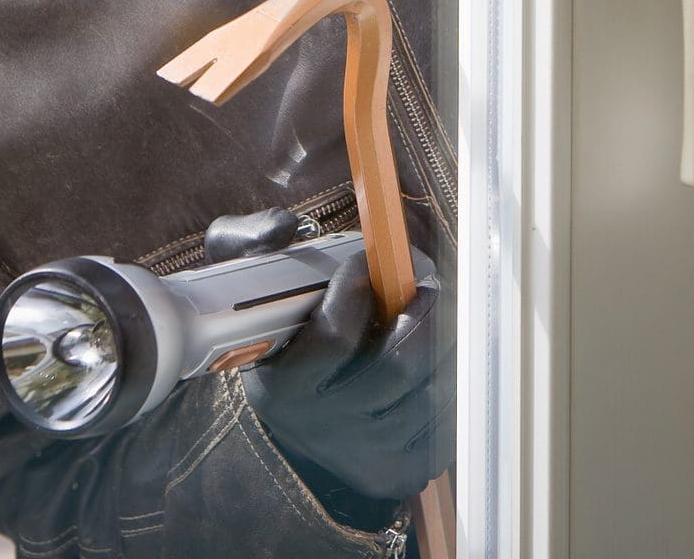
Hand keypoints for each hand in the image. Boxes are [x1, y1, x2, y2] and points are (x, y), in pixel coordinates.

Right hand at [202, 209, 452, 507]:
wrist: (291, 438)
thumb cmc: (279, 348)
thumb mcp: (245, 294)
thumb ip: (249, 246)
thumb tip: (284, 225)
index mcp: (286, 388)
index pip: (335, 336)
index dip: (357, 288)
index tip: (366, 261)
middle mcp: (328, 428)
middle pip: (400, 364)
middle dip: (422, 314)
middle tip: (423, 285)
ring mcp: (371, 454)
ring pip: (434, 385)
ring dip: (441, 342)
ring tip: (429, 317)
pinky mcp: (406, 468)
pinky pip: (448, 412)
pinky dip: (447, 378)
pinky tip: (430, 360)